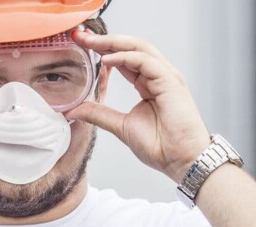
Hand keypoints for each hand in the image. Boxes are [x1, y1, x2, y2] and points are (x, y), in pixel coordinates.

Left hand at [65, 33, 210, 181]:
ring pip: (138, 48)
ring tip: (90, 42)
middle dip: (105, 40)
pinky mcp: (170, 81)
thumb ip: (99, 114)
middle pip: (130, 47)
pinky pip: (145, 61)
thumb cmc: (161, 146)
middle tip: (81, 36)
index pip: (123, 59)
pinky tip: (107, 60)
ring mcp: (166, 76)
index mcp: (148, 84)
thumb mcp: (121, 126)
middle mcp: (158, 76)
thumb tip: (74, 110)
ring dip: (112, 43)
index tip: (81, 45)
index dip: (103, 50)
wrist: (182, 160)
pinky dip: (124, 57)